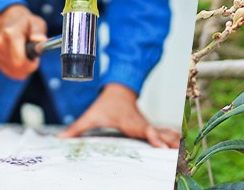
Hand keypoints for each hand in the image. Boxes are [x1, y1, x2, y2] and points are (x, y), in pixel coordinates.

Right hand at [0, 4, 45, 80]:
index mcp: (10, 34)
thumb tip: (41, 40)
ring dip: (23, 68)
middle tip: (34, 59)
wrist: (11, 22)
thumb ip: (38, 32)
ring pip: (12, 71)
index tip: (37, 60)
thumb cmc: (28, 24)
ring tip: (27, 55)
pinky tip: (20, 59)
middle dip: (28, 67)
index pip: (19, 60)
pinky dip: (17, 69)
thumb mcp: (36, 23)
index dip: (30, 65)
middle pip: (16, 67)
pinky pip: (8, 71)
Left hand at [61, 83, 180, 147]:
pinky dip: (173, 138)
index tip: (162, 146)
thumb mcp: (91, 115)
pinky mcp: (149, 126)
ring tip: (184, 152)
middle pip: (161, 133)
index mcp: (131, 122)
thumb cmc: (106, 104)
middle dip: (171, 143)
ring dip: (175, 141)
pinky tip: (180, 145)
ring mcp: (148, 124)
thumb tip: (59, 138)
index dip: (155, 138)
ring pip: (166, 132)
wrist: (120, 90)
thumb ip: (76, 128)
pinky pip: (164, 132)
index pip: (146, 131)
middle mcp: (142, 124)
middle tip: (180, 154)